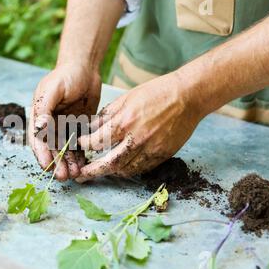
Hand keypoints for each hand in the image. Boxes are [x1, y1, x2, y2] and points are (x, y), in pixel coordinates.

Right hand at [29, 64, 100, 180]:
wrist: (86, 68)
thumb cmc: (67, 75)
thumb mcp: (53, 88)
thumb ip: (44, 108)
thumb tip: (37, 128)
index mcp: (39, 116)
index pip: (38, 139)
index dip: (42, 154)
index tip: (47, 166)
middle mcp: (49, 124)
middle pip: (51, 149)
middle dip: (56, 164)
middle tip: (64, 177)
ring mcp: (63, 128)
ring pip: (65, 151)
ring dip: (68, 163)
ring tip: (75, 174)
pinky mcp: (77, 129)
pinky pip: (78, 146)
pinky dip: (79, 157)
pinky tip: (83, 166)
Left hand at [76, 72, 202, 182]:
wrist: (187, 96)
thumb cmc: (156, 92)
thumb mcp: (127, 98)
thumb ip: (107, 114)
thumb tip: (91, 128)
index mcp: (125, 122)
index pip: (98, 142)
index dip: (86, 145)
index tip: (81, 144)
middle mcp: (137, 139)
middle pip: (109, 164)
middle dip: (92, 172)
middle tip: (81, 175)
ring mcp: (151, 149)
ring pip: (125, 170)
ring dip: (110, 172)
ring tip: (100, 170)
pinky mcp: (162, 155)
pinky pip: (141, 169)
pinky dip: (128, 170)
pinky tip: (121, 167)